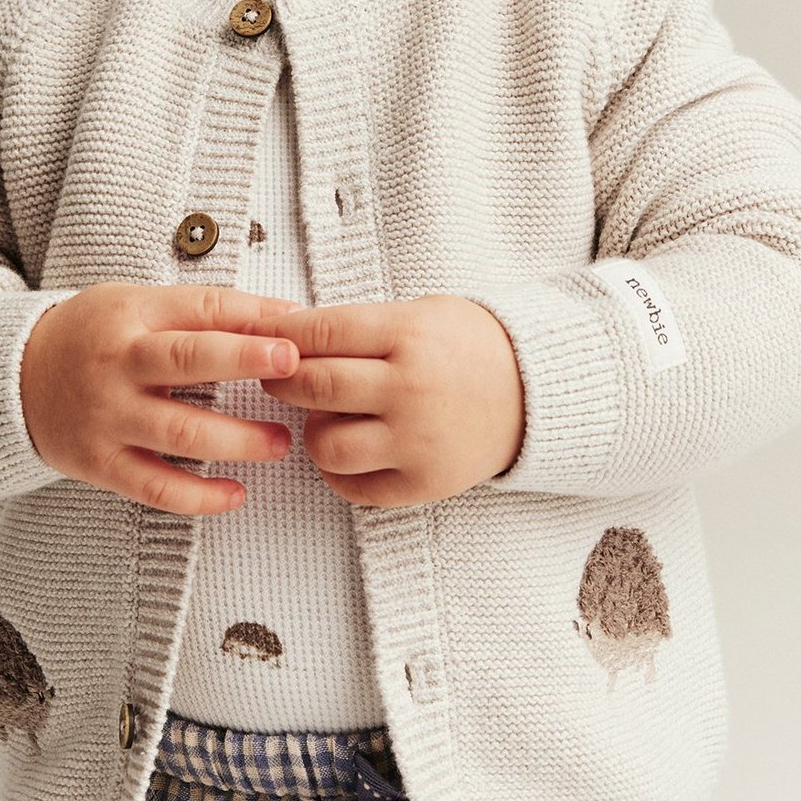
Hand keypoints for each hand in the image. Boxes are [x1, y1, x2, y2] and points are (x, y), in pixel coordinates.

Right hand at [19, 282, 303, 515]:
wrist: (10, 379)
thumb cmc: (93, 336)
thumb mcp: (137, 305)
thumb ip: (203, 311)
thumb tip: (285, 316)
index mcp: (130, 316)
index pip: (199, 309)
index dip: (250, 318)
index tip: (298, 329)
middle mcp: (116, 365)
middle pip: (187, 361)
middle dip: (244, 362)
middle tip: (295, 370)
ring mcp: (107, 417)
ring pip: (180, 433)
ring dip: (237, 440)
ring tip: (281, 443)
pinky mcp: (99, 464)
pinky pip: (155, 488)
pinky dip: (199, 497)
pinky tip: (237, 495)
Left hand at [258, 295, 525, 505]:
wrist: (535, 392)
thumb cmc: (468, 346)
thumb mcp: (420, 313)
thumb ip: (359, 327)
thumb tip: (286, 336)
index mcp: (408, 335)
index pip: (321, 332)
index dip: (280, 334)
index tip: (265, 336)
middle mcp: (409, 388)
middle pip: (313, 385)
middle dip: (281, 379)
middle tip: (279, 376)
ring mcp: (416, 440)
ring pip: (324, 444)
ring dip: (312, 429)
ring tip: (327, 417)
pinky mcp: (423, 483)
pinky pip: (352, 487)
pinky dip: (338, 471)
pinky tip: (351, 448)